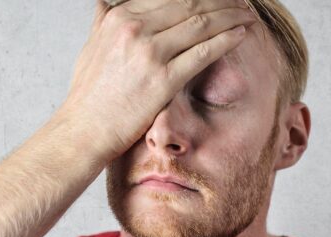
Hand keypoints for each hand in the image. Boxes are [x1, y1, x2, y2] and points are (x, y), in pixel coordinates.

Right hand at [57, 0, 256, 160]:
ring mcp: (149, 53)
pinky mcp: (163, 80)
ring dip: (231, 16)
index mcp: (119, 17)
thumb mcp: (90, 48)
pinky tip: (241, 35)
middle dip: (221, 1)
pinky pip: (204, 53)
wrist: (84, 131)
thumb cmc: (88, 95)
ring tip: (247, 17)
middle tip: (240, 3)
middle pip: (190, 3)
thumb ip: (102, 22)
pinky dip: (227, 40)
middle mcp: (134, 29)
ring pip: (202, 24)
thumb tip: (104, 3)